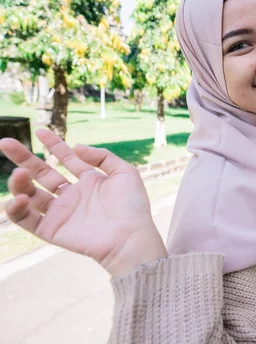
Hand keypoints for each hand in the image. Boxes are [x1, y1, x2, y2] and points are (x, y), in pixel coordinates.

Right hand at [0, 129, 166, 277]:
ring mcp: (61, 212)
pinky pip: (26, 219)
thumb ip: (102, 156)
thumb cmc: (132, 206)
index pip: (65, 159)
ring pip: (30, 194)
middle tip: (6, 143)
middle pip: (41, 173)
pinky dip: (16, 209)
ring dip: (19, 183)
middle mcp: (72, 195)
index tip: (40, 130)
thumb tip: (76, 146)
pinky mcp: (52, 230)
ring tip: (20, 173)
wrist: (130, 236)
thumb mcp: (125, 172)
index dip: (53, 144)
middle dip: (23, 158)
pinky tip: (19, 198)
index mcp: (89, 181)